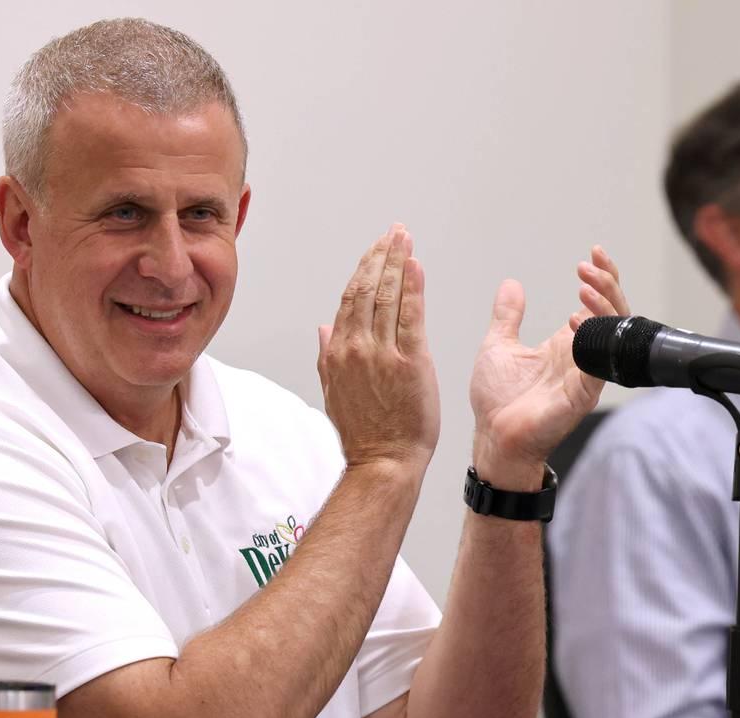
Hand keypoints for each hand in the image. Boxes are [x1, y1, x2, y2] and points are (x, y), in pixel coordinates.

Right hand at [318, 225, 439, 472]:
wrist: (383, 462)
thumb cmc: (364, 434)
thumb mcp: (333, 392)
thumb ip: (327, 357)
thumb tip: (323, 329)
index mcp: (338, 352)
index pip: (350, 298)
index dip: (363, 269)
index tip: (375, 250)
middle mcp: (357, 348)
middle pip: (367, 289)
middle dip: (381, 256)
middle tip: (394, 233)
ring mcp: (383, 354)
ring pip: (387, 296)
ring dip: (397, 262)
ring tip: (405, 239)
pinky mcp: (411, 363)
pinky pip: (410, 317)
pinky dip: (412, 288)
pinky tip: (416, 266)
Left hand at [468, 246, 628, 481]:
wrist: (493, 438)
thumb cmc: (496, 401)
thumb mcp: (499, 345)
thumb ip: (508, 316)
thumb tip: (511, 284)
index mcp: (567, 343)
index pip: (598, 304)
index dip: (602, 277)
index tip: (593, 253)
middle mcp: (582, 356)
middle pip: (614, 313)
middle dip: (607, 284)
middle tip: (588, 266)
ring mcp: (586, 375)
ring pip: (614, 333)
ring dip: (604, 305)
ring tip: (585, 286)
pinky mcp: (582, 393)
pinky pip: (600, 362)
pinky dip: (593, 338)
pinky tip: (576, 319)